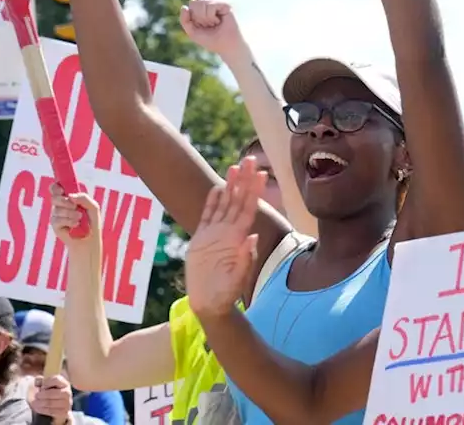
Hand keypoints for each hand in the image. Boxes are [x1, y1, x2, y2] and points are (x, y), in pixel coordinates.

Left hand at [29, 374, 73, 424]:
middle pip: (54, 393)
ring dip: (41, 403)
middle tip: (36, 396)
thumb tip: (37, 382)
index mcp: (64, 383)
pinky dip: (42, 410)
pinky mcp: (64, 412)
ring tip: (33, 403)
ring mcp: (67, 403)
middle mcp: (67, 393)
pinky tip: (37, 408)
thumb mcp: (46, 384)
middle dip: (43, 394)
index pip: (56, 380)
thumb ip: (41, 381)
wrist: (57, 404)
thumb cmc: (50, 391)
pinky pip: (51, 411)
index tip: (41, 386)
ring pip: (51, 403)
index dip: (47, 382)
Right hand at [50, 183, 100, 250]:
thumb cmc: (92, 222)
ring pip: (57, 209)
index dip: (56, 187)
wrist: (90, 239)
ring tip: (80, 218)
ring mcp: (57, 215)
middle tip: (74, 206)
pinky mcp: (55, 225)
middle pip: (54, 197)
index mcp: (68, 197)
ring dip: (70, 213)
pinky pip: (57, 219)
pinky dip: (68, 221)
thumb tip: (69, 196)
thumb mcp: (92, 207)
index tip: (62, 190)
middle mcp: (60, 205)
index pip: (56, 188)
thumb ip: (83, 198)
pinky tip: (76, 225)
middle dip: (64, 201)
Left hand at [180, 0, 244, 58]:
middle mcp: (209, 4)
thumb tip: (184, 7)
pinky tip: (219, 21)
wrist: (226, 46)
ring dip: (206, 18)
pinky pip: (211, 6)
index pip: (191, 4)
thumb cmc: (210, 40)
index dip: (193, 17)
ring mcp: (217, 3)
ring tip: (214, 23)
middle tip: (208, 25)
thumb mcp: (192, 32)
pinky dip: (212, 17)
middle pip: (195, 2)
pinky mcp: (225, 5)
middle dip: (199, 17)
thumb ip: (184, 21)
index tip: (202, 26)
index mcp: (200, 9)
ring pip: (202, 3)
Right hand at [186, 157, 263, 317]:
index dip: (255, 191)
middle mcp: (228, 232)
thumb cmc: (225, 294)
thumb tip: (252, 237)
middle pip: (238, 200)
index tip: (262, 174)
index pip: (249, 209)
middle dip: (245, 180)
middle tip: (251, 158)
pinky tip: (216, 188)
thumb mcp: (237, 278)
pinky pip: (207, 216)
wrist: (209, 304)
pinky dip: (211, 202)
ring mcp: (214, 234)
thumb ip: (245, 258)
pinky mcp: (200, 240)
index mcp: (238, 238)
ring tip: (234, 166)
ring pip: (224, 203)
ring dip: (230, 185)